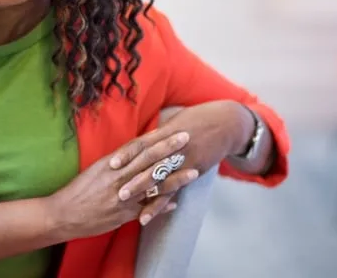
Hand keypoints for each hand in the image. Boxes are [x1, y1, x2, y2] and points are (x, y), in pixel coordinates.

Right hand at [45, 129, 190, 239]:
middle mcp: (118, 178)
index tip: (171, 130)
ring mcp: (122, 197)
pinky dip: (161, 206)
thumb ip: (115, 164)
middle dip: (169, 150)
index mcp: (110, 165)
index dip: (155, 139)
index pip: (137, 148)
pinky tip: (176, 204)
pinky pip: (146, 209)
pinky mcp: (122, 215)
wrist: (63, 213)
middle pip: (148, 161)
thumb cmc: (77, 191)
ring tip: (193, 172)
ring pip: (153, 185)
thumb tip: (133, 155)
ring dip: (174, 178)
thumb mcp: (94, 171)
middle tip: (186, 139)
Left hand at [110, 100, 249, 222]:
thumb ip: (154, 137)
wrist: (224, 123)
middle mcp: (171, 147)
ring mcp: (183, 160)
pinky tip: (147, 216)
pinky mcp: (193, 170)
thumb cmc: (195, 121)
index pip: (140, 144)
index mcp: (163, 134)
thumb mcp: (174, 125)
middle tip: (113, 188)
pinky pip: (173, 190)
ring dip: (141, 190)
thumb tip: (136, 146)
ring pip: (158, 178)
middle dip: (130, 176)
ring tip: (124, 200)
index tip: (111, 163)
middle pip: (146, 162)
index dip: (125, 153)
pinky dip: (159, 204)